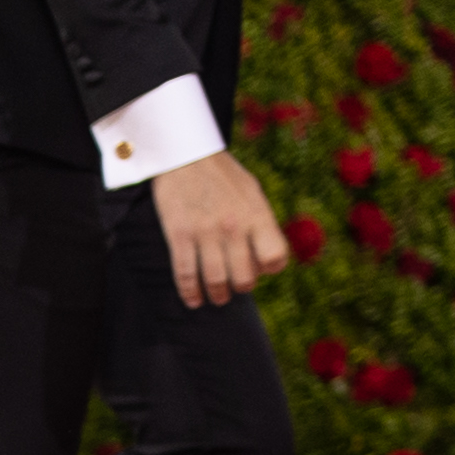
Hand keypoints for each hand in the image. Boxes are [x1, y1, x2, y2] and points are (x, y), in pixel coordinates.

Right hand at [151, 150, 291, 310]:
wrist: (185, 154)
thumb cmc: (221, 175)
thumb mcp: (251, 191)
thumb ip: (261, 222)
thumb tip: (266, 258)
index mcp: (256, 214)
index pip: (275, 258)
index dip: (269, 268)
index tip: (259, 267)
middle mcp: (234, 226)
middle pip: (245, 277)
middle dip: (241, 287)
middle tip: (234, 287)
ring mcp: (206, 232)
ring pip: (216, 280)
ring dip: (217, 296)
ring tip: (216, 298)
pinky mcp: (180, 234)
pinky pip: (186, 274)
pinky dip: (190, 293)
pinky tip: (193, 300)